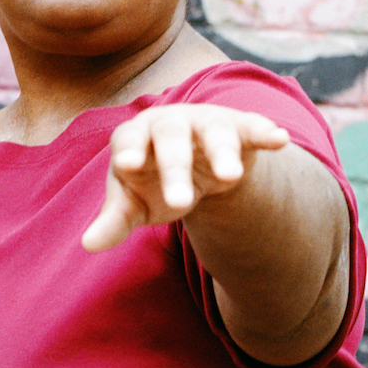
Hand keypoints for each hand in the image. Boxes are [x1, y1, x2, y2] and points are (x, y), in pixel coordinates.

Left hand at [81, 104, 289, 251]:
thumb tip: (88, 244)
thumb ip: (114, 220)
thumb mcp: (134, 203)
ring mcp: (206, 123)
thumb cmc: (153, 181)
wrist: (194, 165)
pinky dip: (265, 131)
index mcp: (136, 136)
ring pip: (214, 133)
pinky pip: (252, 127)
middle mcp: (170, 123)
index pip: (128, 140)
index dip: (129, 151)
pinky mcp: (238, 128)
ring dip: (222, 153)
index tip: (127, 165)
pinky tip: (279, 139)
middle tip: (181, 203)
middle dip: (175, 169)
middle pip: (171, 141)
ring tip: (231, 176)